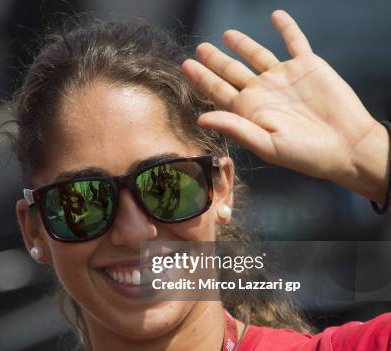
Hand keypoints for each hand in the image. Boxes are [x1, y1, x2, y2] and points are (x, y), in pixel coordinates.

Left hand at [182, 10, 388, 201]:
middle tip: (200, 48)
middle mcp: (263, 91)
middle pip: (232, 70)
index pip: (218, 90)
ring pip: (258, 54)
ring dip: (243, 44)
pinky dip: (286, 28)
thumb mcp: (265, 144)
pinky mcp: (307, 66)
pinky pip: (295, 41)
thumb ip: (234, 128)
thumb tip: (201, 119)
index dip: (201, 78)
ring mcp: (284, 77)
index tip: (186, 65)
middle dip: (215, 60)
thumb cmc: (304, 154)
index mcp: (249, 110)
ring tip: (227, 34)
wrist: (345, 146)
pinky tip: (276, 16)